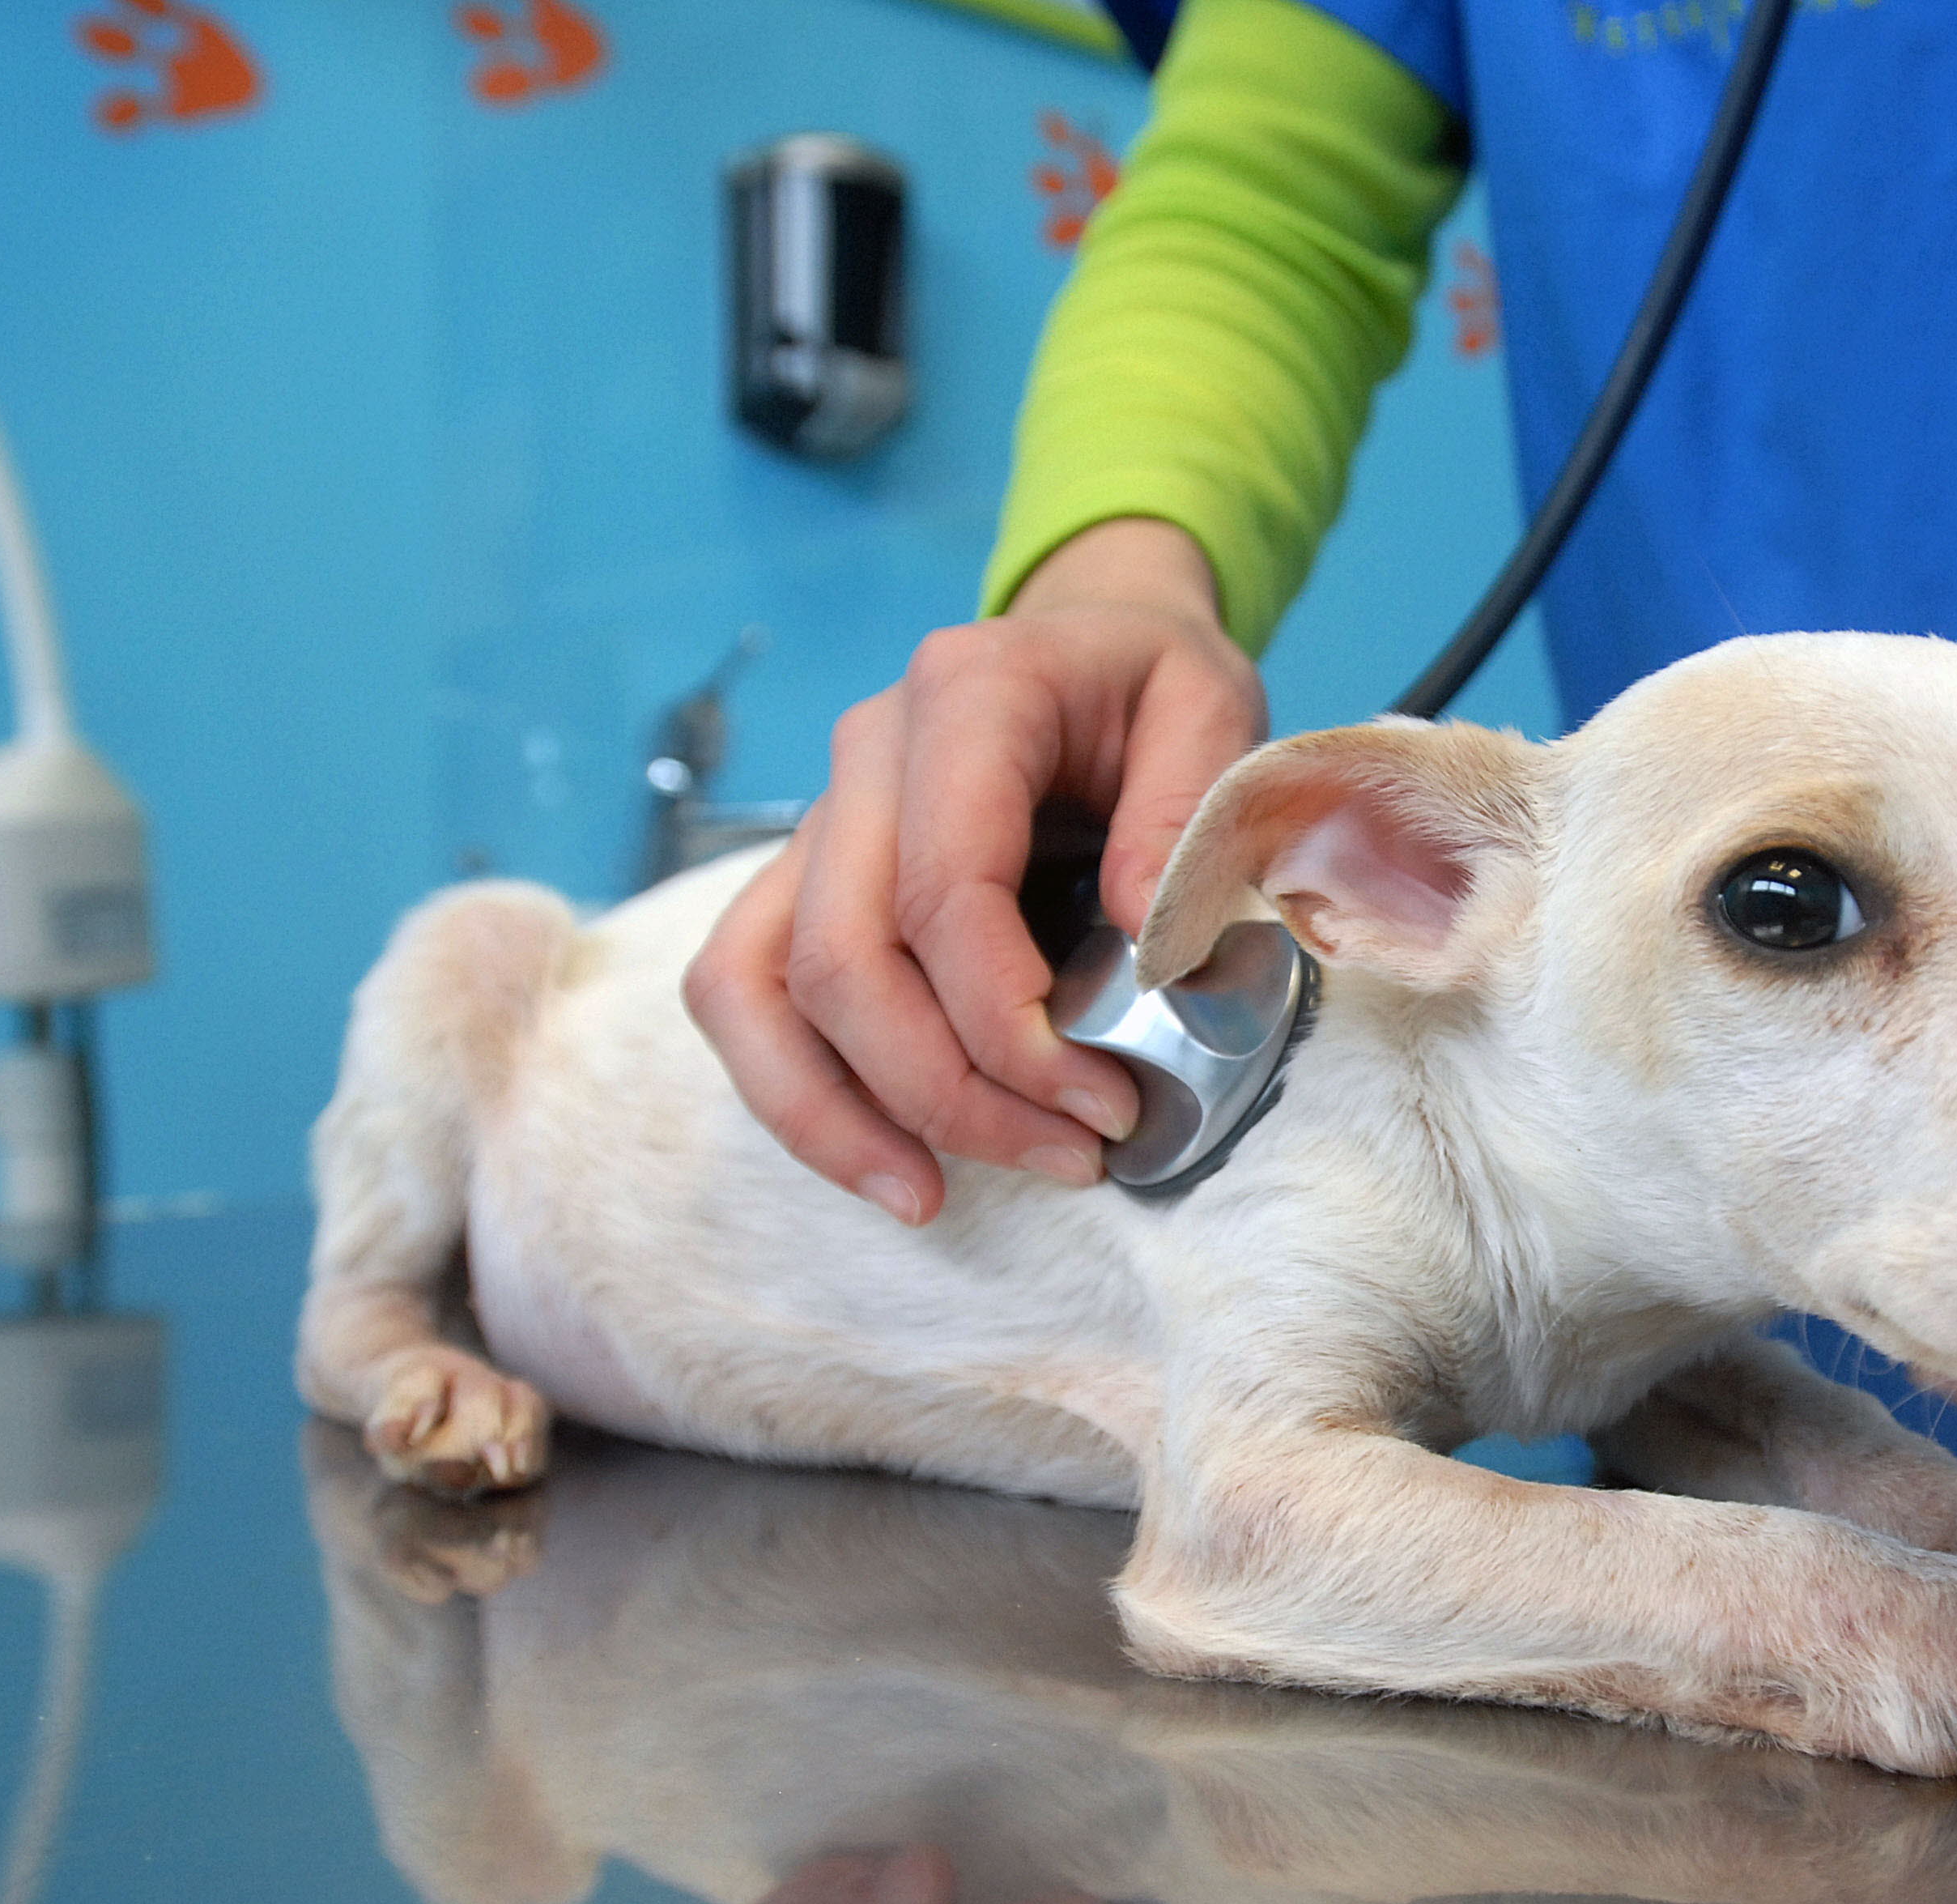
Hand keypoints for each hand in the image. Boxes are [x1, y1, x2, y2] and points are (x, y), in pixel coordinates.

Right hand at [685, 518, 1265, 1220]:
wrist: (1093, 651)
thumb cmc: (1154, 692)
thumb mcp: (1215, 711)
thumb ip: (1190, 813)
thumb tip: (1145, 949)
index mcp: (968, 695)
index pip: (946, 889)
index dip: (1008, 1021)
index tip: (1104, 1102)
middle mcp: (866, 756)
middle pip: (844, 957)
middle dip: (950, 1089)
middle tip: (1074, 1155)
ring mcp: (817, 821)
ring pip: (760, 987)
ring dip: (850, 1115)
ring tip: (938, 1198)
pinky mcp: (800, 882)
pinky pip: (742, 996)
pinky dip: (800, 1097)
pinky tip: (891, 1170)